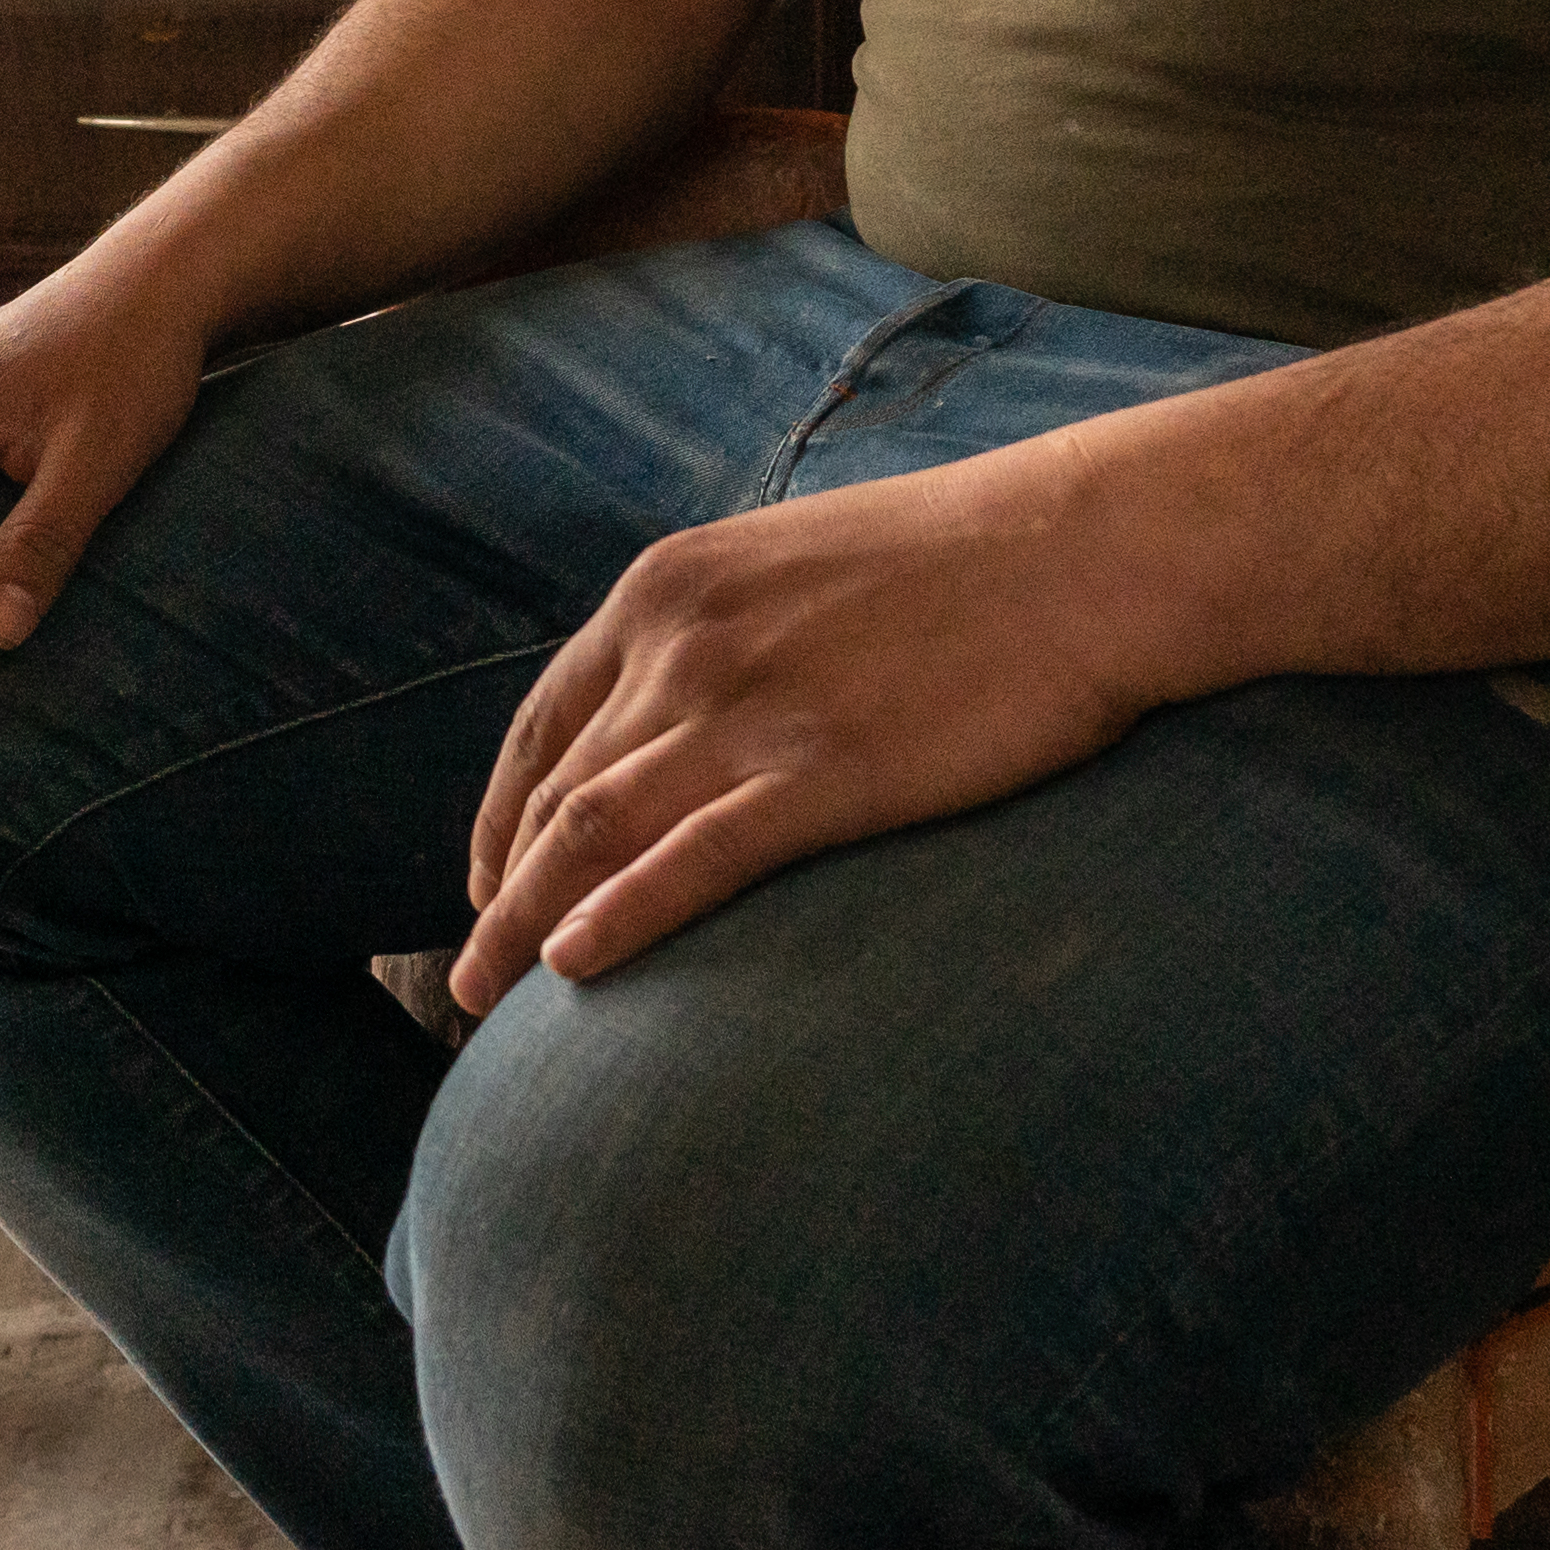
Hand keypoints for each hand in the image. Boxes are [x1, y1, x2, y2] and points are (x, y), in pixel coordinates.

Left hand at [452, 448, 1169, 1013]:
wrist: (1080, 550)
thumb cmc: (968, 561)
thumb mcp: (801, 566)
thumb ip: (732, 631)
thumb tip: (705, 702)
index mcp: (669, 588)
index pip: (546, 717)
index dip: (501, 811)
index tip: (485, 880)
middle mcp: (680, 646)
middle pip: (556, 788)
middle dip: (502, 890)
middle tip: (469, 975)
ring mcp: (743, 709)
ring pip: (592, 831)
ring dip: (524, 924)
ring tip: (482, 999)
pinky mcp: (819, 773)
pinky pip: (689, 859)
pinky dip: (618, 915)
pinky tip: (570, 967)